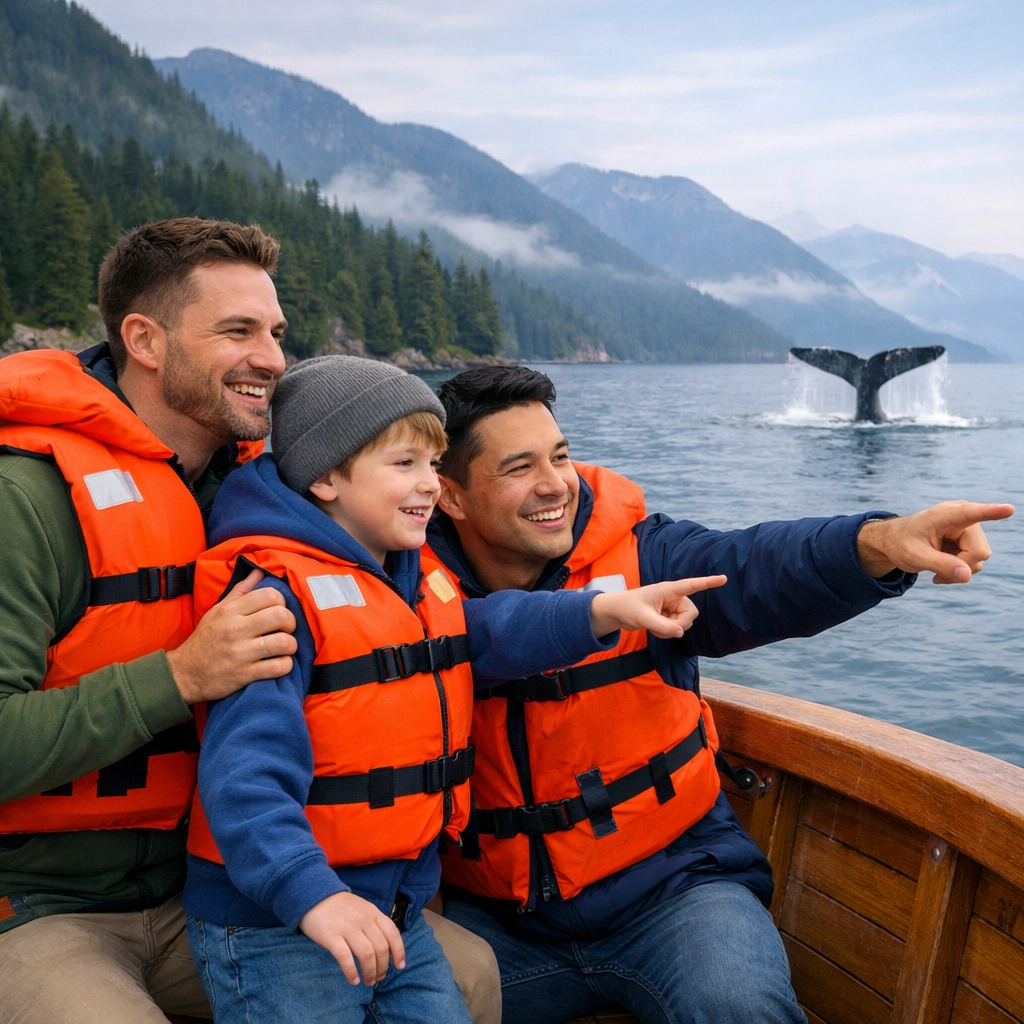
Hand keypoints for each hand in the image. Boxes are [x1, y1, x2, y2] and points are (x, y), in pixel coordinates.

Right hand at [167, 570, 296, 703]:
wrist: (185, 673)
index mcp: (231, 611)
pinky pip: (278, 667)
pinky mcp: (244, 674)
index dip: (282, 601)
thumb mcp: (218, 610)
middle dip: (291, 622)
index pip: (269, 595)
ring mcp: (240, 653)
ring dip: (291, 645)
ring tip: (285, 647)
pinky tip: (280, 663)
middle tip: (285, 629)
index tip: (278, 610)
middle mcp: (236, 629)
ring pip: (283, 642)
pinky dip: (286, 665)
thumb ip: (240, 590)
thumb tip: (259, 572)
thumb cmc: (205, 639)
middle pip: (281, 616)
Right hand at [299, 891, 405, 985]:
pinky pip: (345, 958)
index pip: (393, 933)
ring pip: (367, 955)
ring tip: (368, 981)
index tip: (399, 966)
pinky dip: (351, 972)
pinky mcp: (331, 936)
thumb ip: (374, 924)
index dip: (399, 952)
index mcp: (373, 913)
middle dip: (383, 967)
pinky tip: (353, 980)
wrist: (315, 896)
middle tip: (379, 978)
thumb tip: (386, 948)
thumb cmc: (342, 907)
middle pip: (381, 948)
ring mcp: (347, 928)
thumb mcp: (363, 908)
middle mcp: (363, 920)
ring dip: (370, 972)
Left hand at [590, 575, 727, 638]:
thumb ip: (662, 626)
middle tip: (663, 627)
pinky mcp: (668, 617)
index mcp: (668, 590)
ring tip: (654, 625)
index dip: (708, 582)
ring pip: (684, 623)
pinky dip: (667, 633)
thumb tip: (680, 633)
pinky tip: (655, 628)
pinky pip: (676, 628)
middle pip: (690, 613)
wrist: (617, 613)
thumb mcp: (643, 618)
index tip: (723, 579)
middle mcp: (673, 598)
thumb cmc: (628, 608)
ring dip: (670, 630)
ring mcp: (671, 608)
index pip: (691, 585)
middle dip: (679, 624)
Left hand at [856, 502, 1013, 583]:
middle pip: (979, 552)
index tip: (1008, 509)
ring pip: (979, 561)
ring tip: (936, 569)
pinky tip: (942, 570)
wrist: (897, 542)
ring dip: (958, 571)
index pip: (972, 513)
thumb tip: (967, 575)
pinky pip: (975, 565)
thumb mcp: (914, 556)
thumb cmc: (902, 544)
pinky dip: (959, 572)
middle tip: (935, 573)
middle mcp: (965, 519)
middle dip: (960, 566)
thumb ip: (940, 565)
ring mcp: (971, 532)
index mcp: (946, 514)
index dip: (992, 512)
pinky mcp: (971, 543)